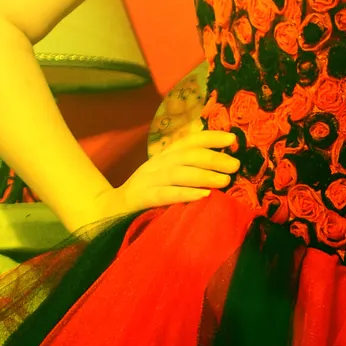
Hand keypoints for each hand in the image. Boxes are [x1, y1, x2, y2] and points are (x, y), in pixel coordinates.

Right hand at [68, 126, 237, 232]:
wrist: (110, 209)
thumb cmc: (146, 194)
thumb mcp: (165, 175)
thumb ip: (186, 167)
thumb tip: (217, 161)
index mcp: (164, 157)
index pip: (189, 140)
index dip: (211, 137)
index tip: (232, 139)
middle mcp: (157, 164)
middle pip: (188, 155)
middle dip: (214, 157)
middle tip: (235, 164)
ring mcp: (149, 180)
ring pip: (179, 173)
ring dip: (205, 175)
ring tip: (225, 180)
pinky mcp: (143, 199)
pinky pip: (166, 195)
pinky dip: (186, 194)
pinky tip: (203, 196)